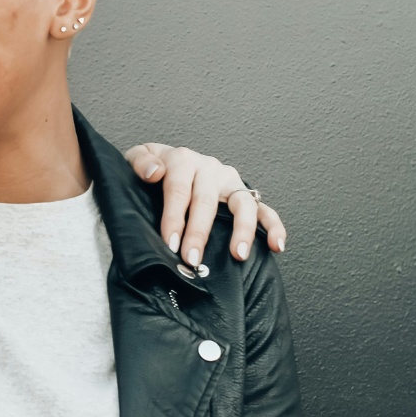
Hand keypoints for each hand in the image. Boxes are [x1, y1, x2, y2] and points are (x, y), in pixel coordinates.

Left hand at [123, 143, 286, 264]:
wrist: (167, 164)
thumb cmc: (153, 168)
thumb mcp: (138, 158)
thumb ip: (140, 161)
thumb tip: (154, 172)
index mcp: (183, 160)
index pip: (178, 190)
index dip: (174, 217)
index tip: (171, 242)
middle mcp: (209, 168)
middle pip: (206, 202)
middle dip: (199, 232)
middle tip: (192, 257)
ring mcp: (230, 182)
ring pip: (242, 204)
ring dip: (242, 230)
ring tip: (238, 254)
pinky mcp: (244, 194)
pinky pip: (264, 209)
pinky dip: (274, 226)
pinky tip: (277, 245)